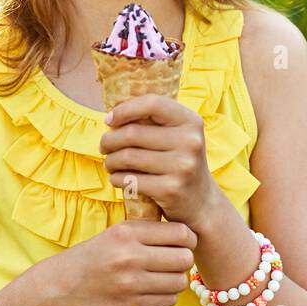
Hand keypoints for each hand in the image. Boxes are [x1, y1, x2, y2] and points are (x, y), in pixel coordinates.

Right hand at [45, 218, 197, 305]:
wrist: (60, 286)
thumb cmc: (93, 256)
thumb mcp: (115, 232)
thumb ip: (147, 231)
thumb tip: (186, 234)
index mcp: (127, 232)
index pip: (180, 233)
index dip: (188, 238)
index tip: (183, 242)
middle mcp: (130, 257)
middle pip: (184, 258)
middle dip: (184, 259)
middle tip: (174, 260)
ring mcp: (131, 284)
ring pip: (179, 282)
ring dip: (176, 279)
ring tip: (163, 276)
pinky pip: (169, 300)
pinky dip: (166, 295)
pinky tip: (152, 289)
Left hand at [99, 93, 218, 231]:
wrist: (202, 202)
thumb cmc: (179, 162)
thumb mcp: (178, 136)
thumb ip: (153, 121)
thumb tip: (112, 116)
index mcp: (191, 121)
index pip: (153, 103)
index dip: (125, 109)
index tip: (110, 120)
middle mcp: (190, 142)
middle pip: (133, 133)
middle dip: (109, 140)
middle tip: (104, 146)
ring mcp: (183, 167)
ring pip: (128, 157)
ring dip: (110, 161)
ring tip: (109, 163)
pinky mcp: (171, 190)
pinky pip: (130, 180)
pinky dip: (116, 179)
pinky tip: (118, 179)